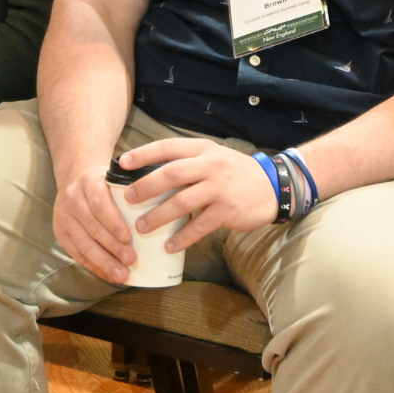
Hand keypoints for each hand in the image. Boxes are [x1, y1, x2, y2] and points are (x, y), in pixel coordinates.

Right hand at [53, 162, 136, 282]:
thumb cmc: (106, 184)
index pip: (100, 203)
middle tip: (131, 260)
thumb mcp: (116, 178)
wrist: (76, 179)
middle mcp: (72, 198)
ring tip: (122, 274)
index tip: (129, 238)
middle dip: (112, 247)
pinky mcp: (60, 232)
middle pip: (92, 227)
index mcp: (89, 181)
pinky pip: (77, 253)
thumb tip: (163, 212)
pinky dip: (94, 266)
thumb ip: (134, 190)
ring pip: (83, 243)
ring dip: (103, 262)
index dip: (113, 222)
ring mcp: (63, 216)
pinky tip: (109, 275)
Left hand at [115, 138, 277, 253]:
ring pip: (182, 202)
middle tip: (127, 199)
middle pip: (171, 174)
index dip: (143, 154)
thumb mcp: (212, 157)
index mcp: (202, 149)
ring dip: (158, 216)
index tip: (122, 163)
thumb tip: (150, 177)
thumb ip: (187, 163)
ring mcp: (220, 188)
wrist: (272, 186)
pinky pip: (200, 226)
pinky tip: (170, 245)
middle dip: (145, 187)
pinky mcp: (228, 210)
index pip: (167, 147)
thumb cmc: (234, 172)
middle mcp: (210, 165)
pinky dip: (183, 237)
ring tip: (142, 227)